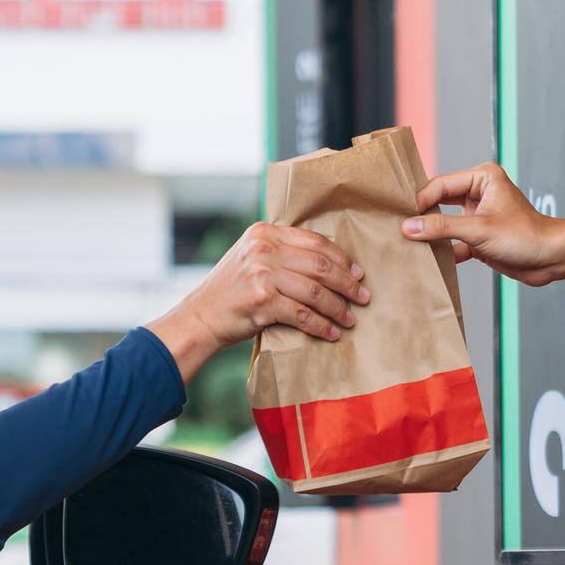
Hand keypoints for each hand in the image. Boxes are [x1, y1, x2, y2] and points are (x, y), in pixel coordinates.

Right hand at [146, 223, 368, 379]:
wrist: (201, 315)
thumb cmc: (233, 289)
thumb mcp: (253, 257)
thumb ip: (283, 252)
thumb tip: (331, 263)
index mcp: (265, 232)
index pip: (315, 241)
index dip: (342, 259)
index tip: (358, 274)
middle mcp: (263, 248)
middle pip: (320, 265)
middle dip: (347, 284)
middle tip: (363, 298)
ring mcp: (262, 274)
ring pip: (316, 291)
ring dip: (338, 308)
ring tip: (350, 319)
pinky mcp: (262, 301)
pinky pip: (303, 315)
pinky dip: (321, 326)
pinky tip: (331, 333)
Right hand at [401, 162, 564, 285]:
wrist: (552, 260)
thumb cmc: (525, 236)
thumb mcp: (479, 230)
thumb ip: (442, 228)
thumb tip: (409, 227)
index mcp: (482, 178)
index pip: (441, 185)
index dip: (421, 201)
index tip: (403, 217)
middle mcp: (479, 193)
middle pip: (439, 202)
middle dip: (422, 215)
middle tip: (398, 226)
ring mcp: (478, 216)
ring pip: (444, 223)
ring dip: (431, 235)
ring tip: (407, 243)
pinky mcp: (479, 237)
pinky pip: (453, 241)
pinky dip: (443, 250)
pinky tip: (427, 260)